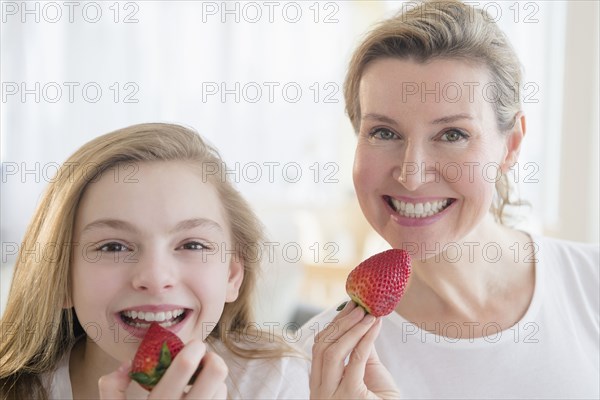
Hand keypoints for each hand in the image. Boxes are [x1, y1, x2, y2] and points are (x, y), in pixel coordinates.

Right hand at [98, 339, 227, 398]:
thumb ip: (111, 387)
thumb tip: (128, 364)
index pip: (185, 365)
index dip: (194, 347)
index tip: (193, 345)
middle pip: (216, 372)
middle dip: (212, 357)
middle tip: (202, 358)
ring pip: (222, 387)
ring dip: (213, 379)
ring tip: (198, 382)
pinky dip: (215, 393)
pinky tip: (201, 396)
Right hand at [310, 301, 399, 398]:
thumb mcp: (366, 376)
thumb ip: (360, 354)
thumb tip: (361, 325)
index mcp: (320, 386)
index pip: (318, 348)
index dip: (332, 325)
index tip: (347, 308)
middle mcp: (320, 391)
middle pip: (321, 346)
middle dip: (339, 323)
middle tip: (358, 306)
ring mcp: (332, 395)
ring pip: (331, 351)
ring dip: (350, 328)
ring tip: (367, 314)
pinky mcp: (351, 395)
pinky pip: (356, 359)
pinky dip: (365, 338)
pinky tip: (374, 326)